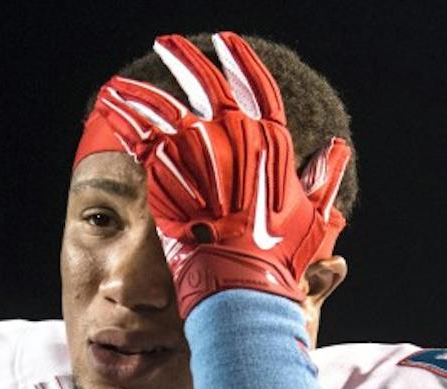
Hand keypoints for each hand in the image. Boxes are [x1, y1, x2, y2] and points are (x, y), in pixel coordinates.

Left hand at [92, 32, 348, 317]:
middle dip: (186, 60)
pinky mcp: (167, 177)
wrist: (241, 289)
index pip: (258, 88)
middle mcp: (234, 141)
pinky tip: (109, 107)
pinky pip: (140, 138)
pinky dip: (124, 120)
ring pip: (166, 108)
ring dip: (142, 91)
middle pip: (207, 86)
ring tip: (121, 83)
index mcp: (271, 145)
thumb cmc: (279, 260)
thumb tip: (337, 150)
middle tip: (166, 43)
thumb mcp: (312, 219)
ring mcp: (197, 156)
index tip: (226, 42)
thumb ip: (323, 180)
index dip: (241, 62)